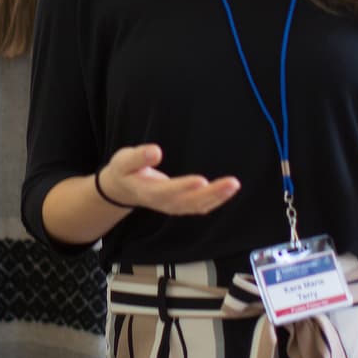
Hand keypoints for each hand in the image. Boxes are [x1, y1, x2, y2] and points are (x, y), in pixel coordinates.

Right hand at [99, 144, 239, 215]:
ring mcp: (174, 206)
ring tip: (234, 185)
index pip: (168, 191)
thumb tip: (156, 151)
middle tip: (232, 183)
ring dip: (218, 197)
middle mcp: (164, 203)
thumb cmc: (125, 171)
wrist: (123, 189)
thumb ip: (138, 157)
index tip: (201, 180)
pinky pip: (200, 206)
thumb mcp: (123, 161)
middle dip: (212, 194)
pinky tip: (228, 190)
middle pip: (190, 202)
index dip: (184, 187)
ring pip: (198, 206)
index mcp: (148, 191)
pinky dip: (215, 200)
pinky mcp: (181, 204)